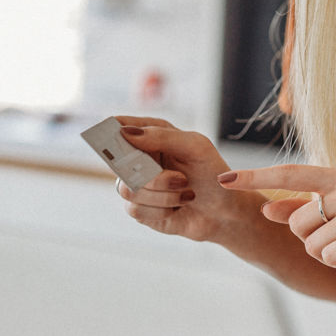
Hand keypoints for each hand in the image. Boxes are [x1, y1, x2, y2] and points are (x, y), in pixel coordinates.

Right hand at [113, 116, 258, 242]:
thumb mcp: (195, 147)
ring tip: (186, 192)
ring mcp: (138, 184)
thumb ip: (162, 136)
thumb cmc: (212, 173)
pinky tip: (178, 206)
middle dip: (153, 175)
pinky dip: (162, 210)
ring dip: (164, 194)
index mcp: (153, 135)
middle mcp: (141, 158)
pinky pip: (135, 209)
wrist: (224, 210)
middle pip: (118, 162)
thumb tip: (126, 132)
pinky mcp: (140, 209)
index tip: (116, 135)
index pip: (120, 125)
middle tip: (181, 177)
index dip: (111, 130)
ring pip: (129, 189)